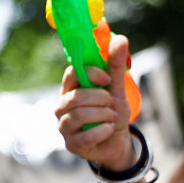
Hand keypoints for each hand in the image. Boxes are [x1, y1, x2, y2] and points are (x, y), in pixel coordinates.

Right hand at [55, 34, 135, 171]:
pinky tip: (109, 129)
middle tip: (112, 102)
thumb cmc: (112, 112)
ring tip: (112, 116)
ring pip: (78, 115)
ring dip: (102, 115)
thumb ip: (116, 66)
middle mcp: (63, 106)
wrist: (116, 142)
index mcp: (71, 88)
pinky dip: (102, 131)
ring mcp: (64, 126)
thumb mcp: (117, 88)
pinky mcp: (71, 144)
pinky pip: (84, 136)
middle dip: (99, 98)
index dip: (89, 74)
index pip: (71, 74)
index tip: (106, 79)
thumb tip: (120, 38)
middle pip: (74, 97)